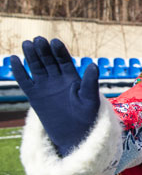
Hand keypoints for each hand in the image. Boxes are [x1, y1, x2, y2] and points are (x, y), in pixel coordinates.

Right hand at [10, 37, 99, 155]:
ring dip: (31, 56)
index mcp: (72, 77)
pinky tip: (14, 59)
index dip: (59, 51)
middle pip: (49, 61)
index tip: (55, 42)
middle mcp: (57, 78)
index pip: (64, 60)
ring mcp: (45, 86)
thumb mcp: (90, 99)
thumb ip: (90, 82)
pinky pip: (25, 81)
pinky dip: (19, 71)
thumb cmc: (88, 116)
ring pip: (36, 67)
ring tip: (27, 44)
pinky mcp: (34, 95)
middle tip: (38, 39)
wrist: (75, 134)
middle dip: (44, 50)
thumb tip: (94, 65)